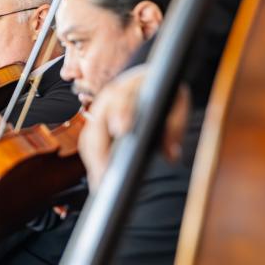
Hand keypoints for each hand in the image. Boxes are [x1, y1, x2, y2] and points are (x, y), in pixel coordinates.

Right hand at [79, 65, 190, 187]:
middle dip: (100, 151)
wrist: (149, 81)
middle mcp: (107, 101)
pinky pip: (89, 147)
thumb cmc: (162, 92)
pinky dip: (93, 164)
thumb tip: (170, 154)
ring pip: (89, 139)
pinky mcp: (96, 128)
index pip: (121, 98)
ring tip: (102, 183)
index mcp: (127, 88)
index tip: (122, 130)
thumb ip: (174, 125)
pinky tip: (100, 180)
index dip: (121, 113)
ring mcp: (98, 115)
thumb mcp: (176, 101)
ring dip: (94, 162)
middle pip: (96, 126)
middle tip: (107, 173)